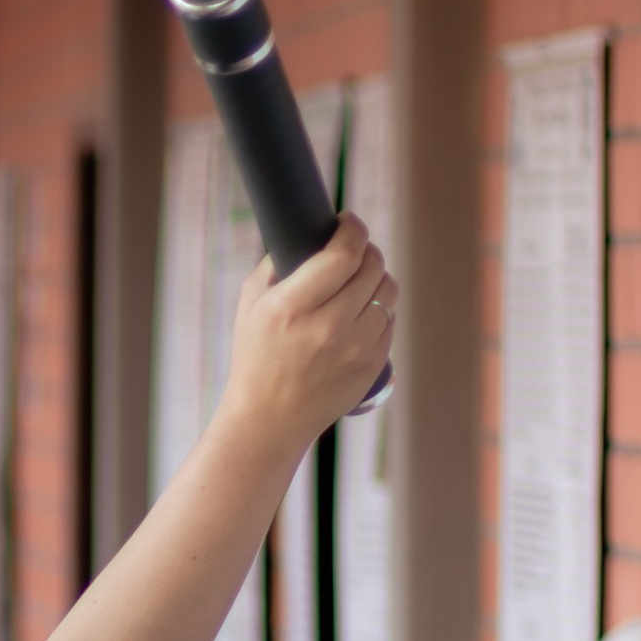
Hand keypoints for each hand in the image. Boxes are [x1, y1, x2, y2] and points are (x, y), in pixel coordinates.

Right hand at [221, 213, 394, 447]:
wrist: (269, 419)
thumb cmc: (256, 356)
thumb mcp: (250, 306)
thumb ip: (277, 264)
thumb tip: (311, 232)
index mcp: (292, 308)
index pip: (343, 253)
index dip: (353, 228)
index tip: (348, 221)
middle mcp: (327, 327)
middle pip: (371, 266)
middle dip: (366, 249)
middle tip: (354, 249)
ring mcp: (355, 348)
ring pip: (387, 291)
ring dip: (376, 277)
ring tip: (359, 280)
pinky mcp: (372, 365)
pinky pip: (389, 320)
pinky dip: (378, 309)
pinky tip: (360, 312)